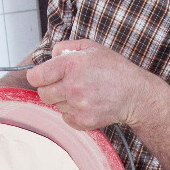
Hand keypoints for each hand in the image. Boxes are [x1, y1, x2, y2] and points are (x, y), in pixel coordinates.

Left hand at [26, 40, 150, 129]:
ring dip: (63, 100)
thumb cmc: (114, 68)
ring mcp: (78, 106)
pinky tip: (86, 104)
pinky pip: (65, 118)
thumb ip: (66, 47)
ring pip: (55, 106)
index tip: (43, 77)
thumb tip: (50, 56)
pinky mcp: (83, 121)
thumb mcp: (91, 47)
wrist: (135, 94)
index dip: (38, 76)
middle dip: (50, 88)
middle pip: (43, 94)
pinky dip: (72, 113)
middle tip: (65, 85)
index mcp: (71, 65)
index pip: (35, 77)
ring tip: (83, 93)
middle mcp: (72, 86)